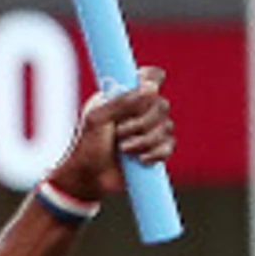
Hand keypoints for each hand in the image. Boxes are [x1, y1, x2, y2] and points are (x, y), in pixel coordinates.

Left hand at [48, 68, 174, 203]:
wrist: (87, 178)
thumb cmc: (86, 146)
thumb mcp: (97, 119)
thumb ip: (122, 102)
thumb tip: (151, 88)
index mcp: (126, 96)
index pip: (150, 77)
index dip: (152, 80)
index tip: (145, 90)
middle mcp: (141, 111)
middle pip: (162, 105)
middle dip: (142, 122)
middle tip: (118, 132)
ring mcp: (150, 131)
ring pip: (166, 127)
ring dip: (144, 140)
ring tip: (122, 149)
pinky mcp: (155, 151)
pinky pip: (168, 147)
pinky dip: (154, 153)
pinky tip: (139, 160)